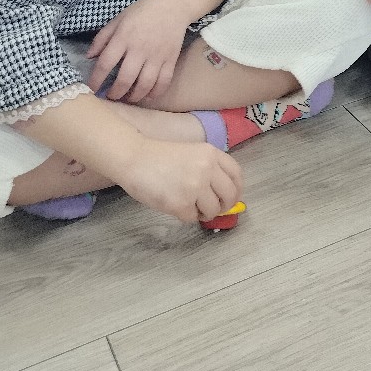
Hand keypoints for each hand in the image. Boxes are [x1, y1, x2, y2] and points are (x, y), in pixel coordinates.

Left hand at [88, 0, 190, 104]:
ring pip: (145, 84)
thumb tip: (89, 57)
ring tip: (127, 98)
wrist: (173, 6)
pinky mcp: (171, 59)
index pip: (105, 63)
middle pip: (125, 79)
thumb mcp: (118, 19)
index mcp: (123, 38)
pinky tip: (148, 96)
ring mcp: (157, 56)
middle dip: (115, 93)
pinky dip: (155, 93)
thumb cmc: (142, 11)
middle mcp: (139, 49)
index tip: (91, 89)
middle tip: (111, 96)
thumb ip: (102, 38)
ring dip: (134, 96)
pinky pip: (163, 81)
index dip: (96, 79)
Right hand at [114, 137, 242, 222]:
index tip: (232, 198)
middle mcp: (207, 169)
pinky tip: (175, 205)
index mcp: (211, 154)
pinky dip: (186, 215)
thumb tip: (224, 192)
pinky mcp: (181, 203)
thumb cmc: (159, 157)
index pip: (236, 174)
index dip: (237, 189)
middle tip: (214, 209)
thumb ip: (209, 168)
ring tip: (191, 206)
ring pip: (213, 209)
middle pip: (229, 195)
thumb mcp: (192, 153)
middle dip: (224, 206)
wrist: (133, 159)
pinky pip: (193, 217)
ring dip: (204, 213)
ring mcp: (195, 187)